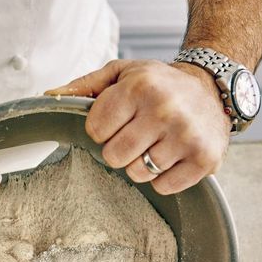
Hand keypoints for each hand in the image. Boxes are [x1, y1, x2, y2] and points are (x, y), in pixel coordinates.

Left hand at [46, 59, 230, 193]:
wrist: (211, 90)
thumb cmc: (160, 84)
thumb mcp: (123, 74)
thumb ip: (85, 86)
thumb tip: (49, 95)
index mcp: (140, 87)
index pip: (95, 130)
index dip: (102, 129)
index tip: (118, 121)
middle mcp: (165, 110)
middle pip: (113, 156)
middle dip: (119, 149)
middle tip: (137, 135)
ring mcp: (186, 136)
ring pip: (138, 174)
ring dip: (141, 164)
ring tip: (156, 144)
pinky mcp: (204, 160)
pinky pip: (164, 187)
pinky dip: (163, 178)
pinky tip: (171, 157)